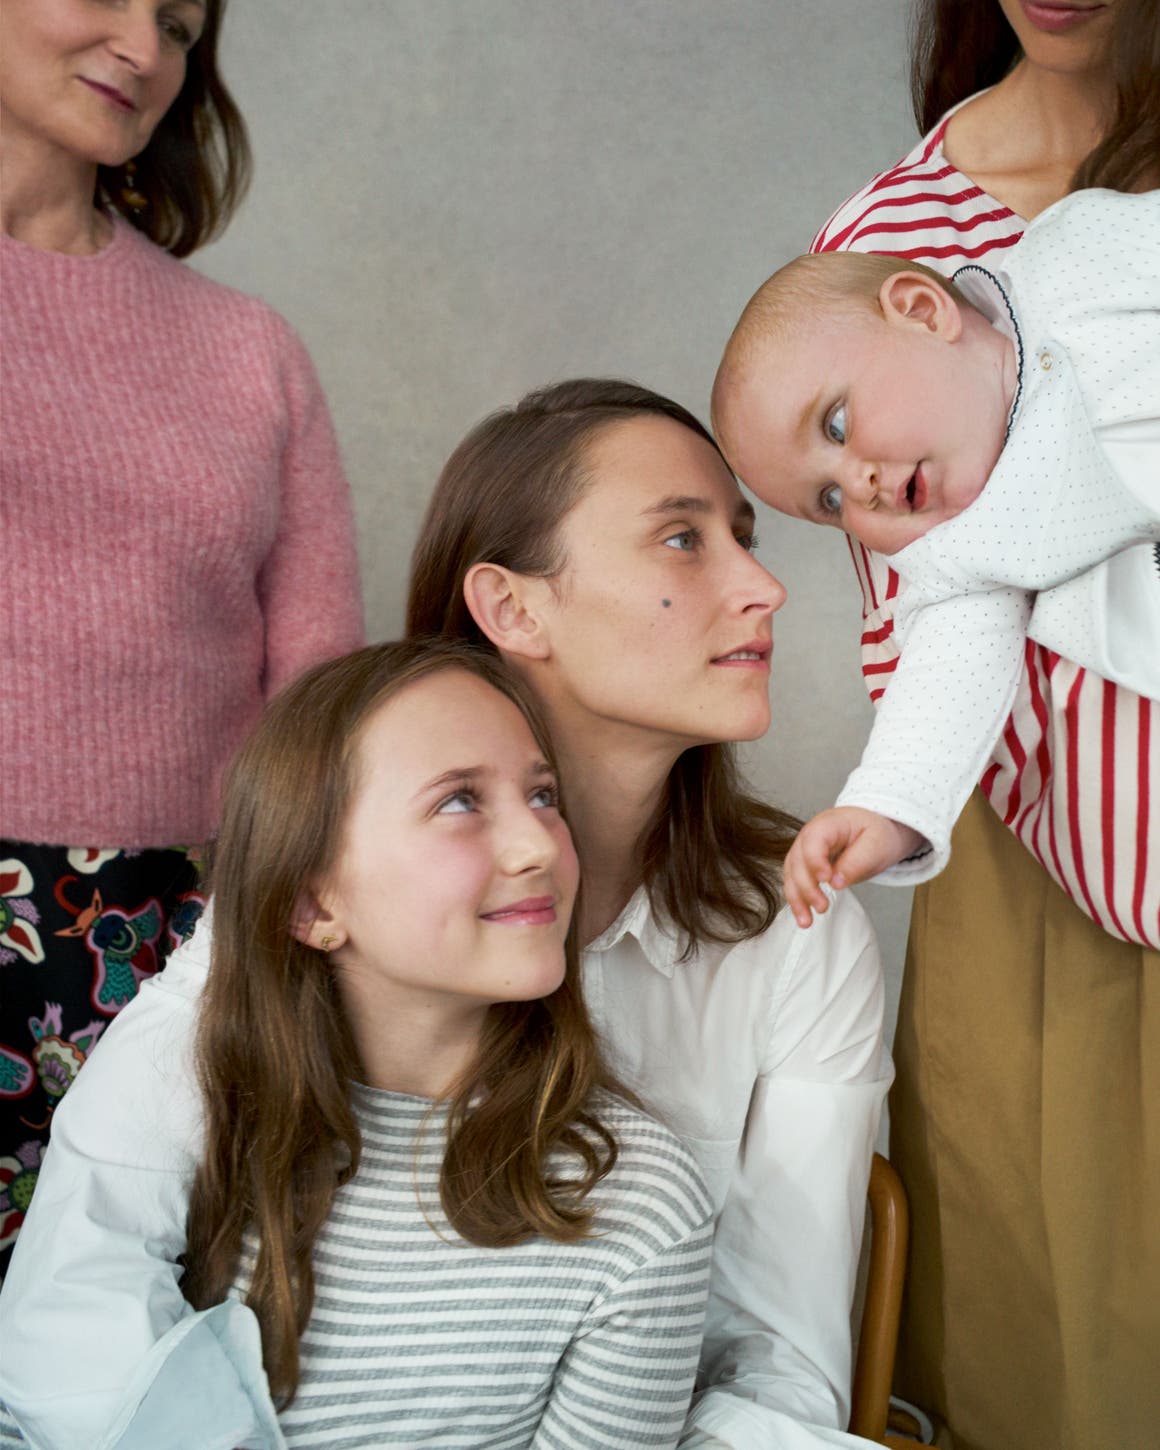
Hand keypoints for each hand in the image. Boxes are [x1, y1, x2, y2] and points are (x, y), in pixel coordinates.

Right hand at [784, 807, 923, 927]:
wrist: (874, 828)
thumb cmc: (875, 832)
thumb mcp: (875, 844)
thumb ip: (856, 862)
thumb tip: (836, 882)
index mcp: (828, 824)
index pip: (813, 840)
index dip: (815, 861)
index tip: (826, 880)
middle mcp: (810, 836)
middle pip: (798, 860)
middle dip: (806, 886)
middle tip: (822, 906)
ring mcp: (805, 851)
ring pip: (792, 874)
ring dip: (797, 898)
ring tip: (807, 921)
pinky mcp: (806, 866)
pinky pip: (796, 883)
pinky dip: (798, 900)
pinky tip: (803, 917)